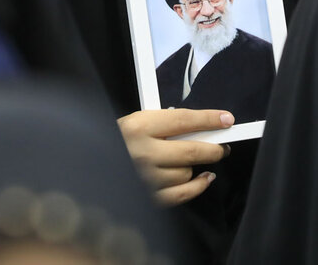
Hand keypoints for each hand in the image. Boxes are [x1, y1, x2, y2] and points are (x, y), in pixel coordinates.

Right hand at [117, 108, 234, 205]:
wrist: (91, 164)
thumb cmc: (118, 141)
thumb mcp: (136, 122)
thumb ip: (165, 124)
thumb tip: (201, 128)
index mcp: (139, 127)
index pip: (184, 120)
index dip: (209, 119)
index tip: (226, 120)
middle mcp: (143, 153)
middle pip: (192, 150)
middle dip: (214, 148)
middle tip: (222, 146)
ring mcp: (146, 178)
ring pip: (187, 172)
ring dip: (194, 167)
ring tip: (189, 161)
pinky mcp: (148, 197)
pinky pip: (182, 194)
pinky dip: (199, 186)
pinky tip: (205, 178)